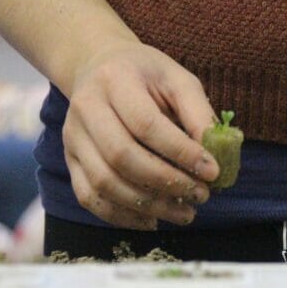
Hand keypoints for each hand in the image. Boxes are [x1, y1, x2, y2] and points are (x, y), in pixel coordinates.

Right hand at [62, 40, 219, 229]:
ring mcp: (72, 136)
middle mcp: (86, 108)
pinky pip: (89, 197)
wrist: (99, 67)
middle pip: (122, 156)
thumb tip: (217, 155)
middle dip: (167, 182)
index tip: (213, 171)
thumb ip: (199, 113)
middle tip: (201, 195)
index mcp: (115, 80)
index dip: (181, 152)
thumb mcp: (179, 80)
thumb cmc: (148, 76)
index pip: (146, 124)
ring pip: (104, 182)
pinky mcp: (68, 159)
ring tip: (185, 213)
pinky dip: (122, 216)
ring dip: (148, 205)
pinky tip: (153, 220)